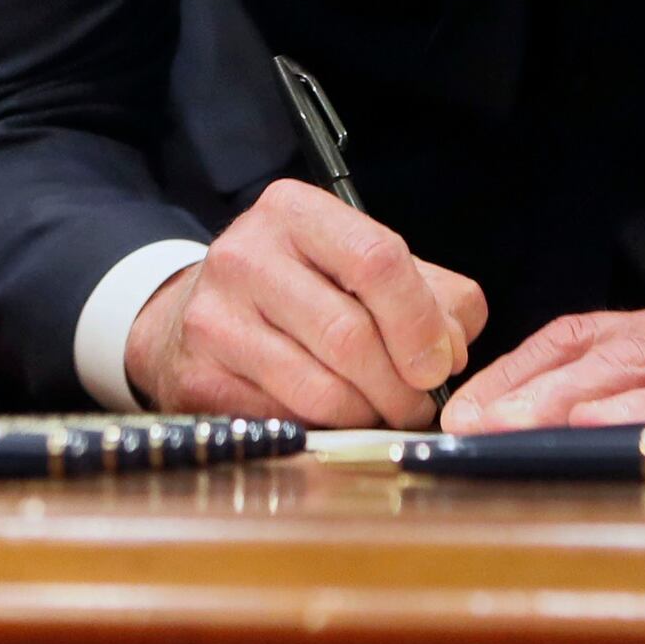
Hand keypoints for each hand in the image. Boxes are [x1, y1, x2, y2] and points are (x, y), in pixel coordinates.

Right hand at [123, 179, 489, 424]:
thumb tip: (452, 349)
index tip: (439, 364)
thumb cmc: (297, 290)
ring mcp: (214, 317)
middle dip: (400, 386)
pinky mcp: (197, 377)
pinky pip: (286, 420)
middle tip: (416, 406)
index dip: (420, 323)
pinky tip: (331, 419)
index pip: (378, 260)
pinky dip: (324, 431)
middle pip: (350, 334)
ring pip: (321, 388)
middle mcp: (246, 255)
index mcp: (296, 212)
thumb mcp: (359, 266)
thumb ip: (429, 295)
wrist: (192, 316)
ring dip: (367, 415)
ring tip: (379, 413)